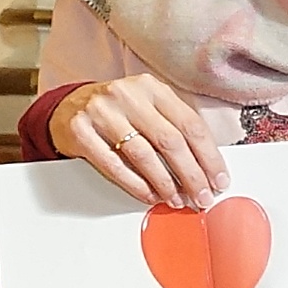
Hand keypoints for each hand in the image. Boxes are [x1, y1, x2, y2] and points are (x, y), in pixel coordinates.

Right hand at [51, 74, 224, 207]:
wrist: (68, 106)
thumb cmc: (118, 112)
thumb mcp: (149, 108)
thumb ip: (175, 128)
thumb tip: (207, 166)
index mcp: (152, 88)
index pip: (190, 124)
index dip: (209, 156)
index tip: (219, 179)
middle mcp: (127, 95)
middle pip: (170, 141)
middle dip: (191, 174)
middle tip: (202, 196)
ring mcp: (101, 112)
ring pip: (143, 155)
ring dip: (165, 183)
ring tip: (177, 199)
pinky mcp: (80, 131)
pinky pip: (114, 165)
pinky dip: (136, 184)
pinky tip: (150, 195)